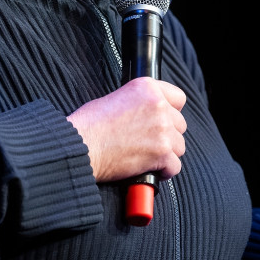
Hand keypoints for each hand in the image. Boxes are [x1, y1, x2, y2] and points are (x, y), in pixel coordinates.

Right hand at [66, 77, 187, 181]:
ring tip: (148, 157)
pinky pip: (175, 166)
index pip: (178, 98)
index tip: (163, 120)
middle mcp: (158, 106)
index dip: (171, 111)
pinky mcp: (161, 153)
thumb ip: (140, 102)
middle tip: (149, 142)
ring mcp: (162, 129)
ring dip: (166, 153)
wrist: (80, 145)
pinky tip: (151, 170)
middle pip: (180, 124)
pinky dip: (164, 172)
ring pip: (179, 146)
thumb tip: (150, 115)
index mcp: (148, 88)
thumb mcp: (116, 97)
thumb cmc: (89, 124)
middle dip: (167, 135)